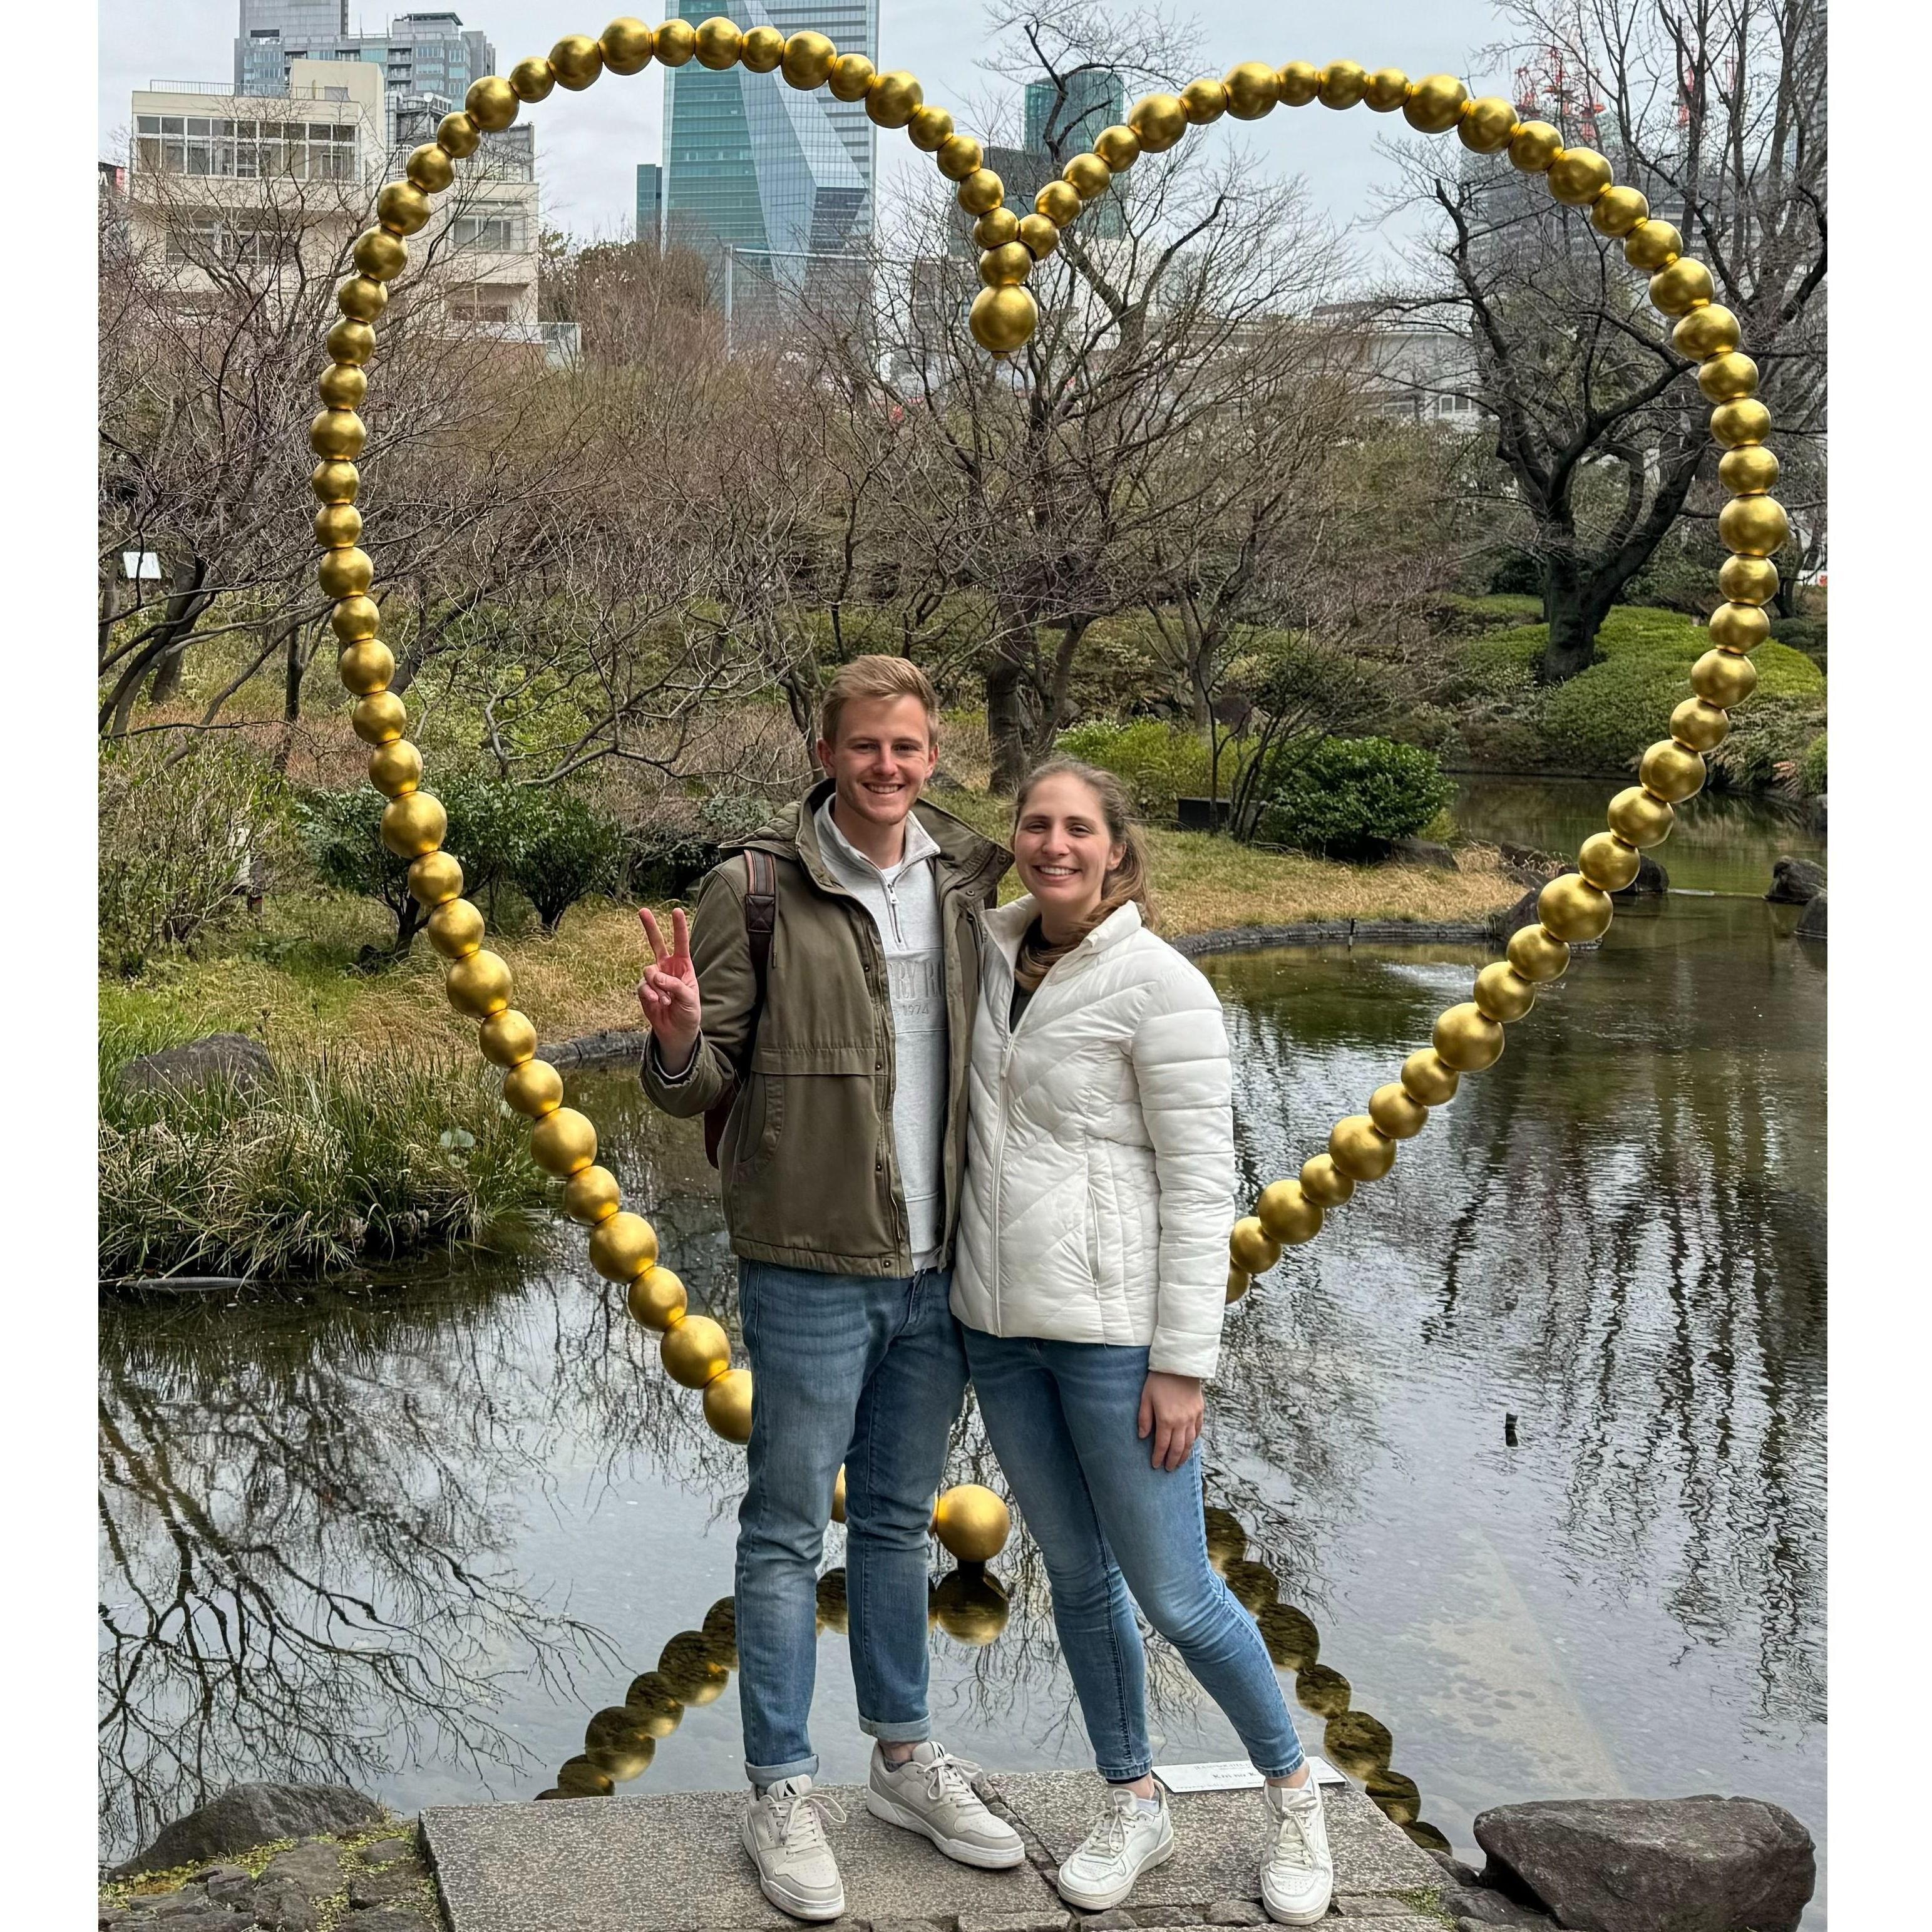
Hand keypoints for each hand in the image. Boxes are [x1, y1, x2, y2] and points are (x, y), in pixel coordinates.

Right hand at [637, 906, 701, 1067]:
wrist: (677, 1032)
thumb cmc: (688, 1013)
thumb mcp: (689, 999)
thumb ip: (674, 985)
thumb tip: (655, 976)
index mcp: (683, 966)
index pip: (681, 943)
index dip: (678, 927)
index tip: (676, 910)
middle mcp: (667, 968)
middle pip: (656, 943)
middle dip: (650, 927)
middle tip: (642, 910)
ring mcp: (654, 978)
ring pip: (648, 970)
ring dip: (656, 985)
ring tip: (665, 999)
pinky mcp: (644, 990)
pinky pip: (642, 986)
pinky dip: (649, 994)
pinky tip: (656, 1002)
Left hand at [1137, 1371, 1203, 1471]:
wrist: (1179, 1365)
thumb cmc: (1158, 1380)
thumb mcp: (1146, 1398)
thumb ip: (1144, 1419)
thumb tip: (1143, 1437)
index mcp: (1166, 1420)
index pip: (1162, 1445)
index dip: (1159, 1457)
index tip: (1155, 1465)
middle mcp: (1181, 1422)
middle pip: (1178, 1448)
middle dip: (1173, 1461)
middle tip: (1168, 1469)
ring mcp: (1192, 1417)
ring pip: (1190, 1442)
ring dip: (1185, 1454)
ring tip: (1180, 1462)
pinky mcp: (1200, 1410)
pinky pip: (1198, 1430)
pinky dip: (1194, 1440)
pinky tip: (1190, 1444)